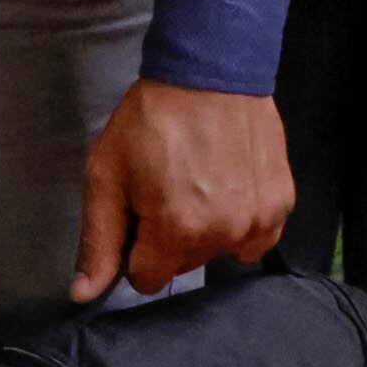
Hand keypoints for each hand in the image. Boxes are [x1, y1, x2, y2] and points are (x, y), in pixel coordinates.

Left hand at [72, 79, 293, 300]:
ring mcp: (259, 222)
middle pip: (183, 265)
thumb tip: (84, 294)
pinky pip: (254, 237)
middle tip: (163, 187)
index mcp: (177, 231)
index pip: (147, 280)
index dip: (134, 250)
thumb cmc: (151, 119)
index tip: (136, 214)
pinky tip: (225, 185)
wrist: (208, 72)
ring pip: (218, 252)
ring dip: (204, 229)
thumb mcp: (107, 174)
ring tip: (195, 180)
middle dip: (167, 236)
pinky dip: (238, 220)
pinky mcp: (281, 204)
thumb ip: (99, 240)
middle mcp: (224, 235)